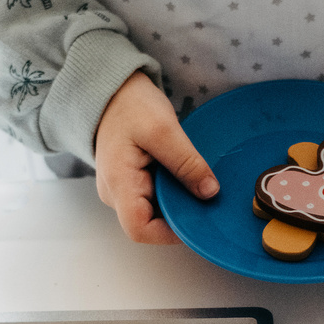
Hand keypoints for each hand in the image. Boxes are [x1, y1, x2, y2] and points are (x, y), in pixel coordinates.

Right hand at [94, 71, 218, 243]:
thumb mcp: (163, 129)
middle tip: (205, 196)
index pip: (140, 229)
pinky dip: (174, 193)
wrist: (113, 91)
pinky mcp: (132, 184)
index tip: (198, 218)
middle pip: (150, 224)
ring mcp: (123, 191)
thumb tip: (210, 193)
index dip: (171, 232)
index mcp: (118, 184)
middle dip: (180, 215)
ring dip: (178, 202)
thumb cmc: (130, 105)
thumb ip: (187, 163)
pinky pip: (155, 199)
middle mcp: (116, 194)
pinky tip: (186, 178)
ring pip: (155, 213)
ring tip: (196, 181)